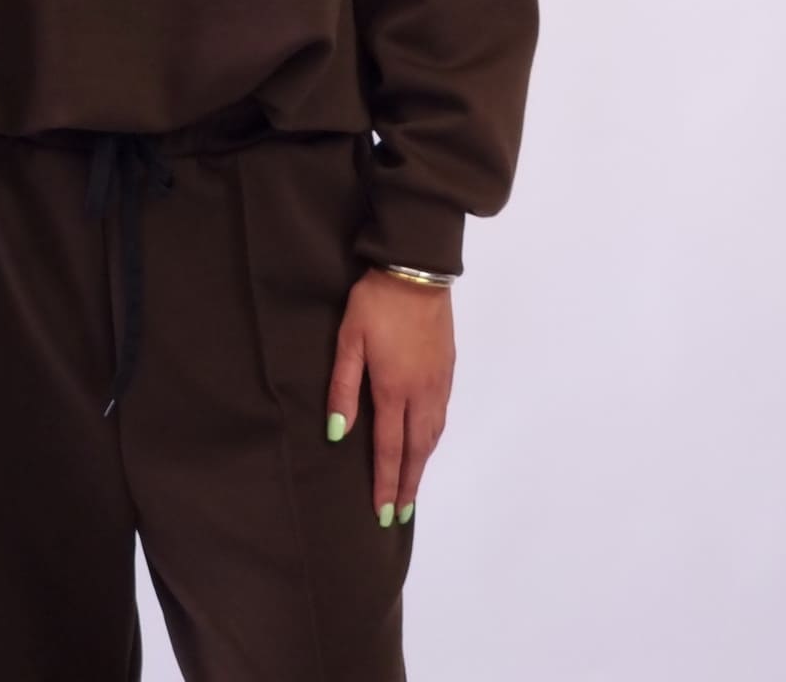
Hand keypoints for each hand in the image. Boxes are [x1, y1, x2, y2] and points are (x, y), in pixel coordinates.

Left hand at [327, 269, 454, 525]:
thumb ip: (343, 387)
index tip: (383, 513)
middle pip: (416, 450)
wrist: (416, 271)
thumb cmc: (374, 303)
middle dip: (407, 484)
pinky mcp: (448, 369)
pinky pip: (441, 416)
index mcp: (394, 390)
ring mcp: (438, 382)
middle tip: (400, 515)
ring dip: (422, 465)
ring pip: (432, 435)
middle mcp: (421, 393)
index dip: (385, 483)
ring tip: (412, 487)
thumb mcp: (348, 340)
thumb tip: (338, 433)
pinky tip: (427, 442)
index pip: (389, 448)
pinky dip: (433, 439)